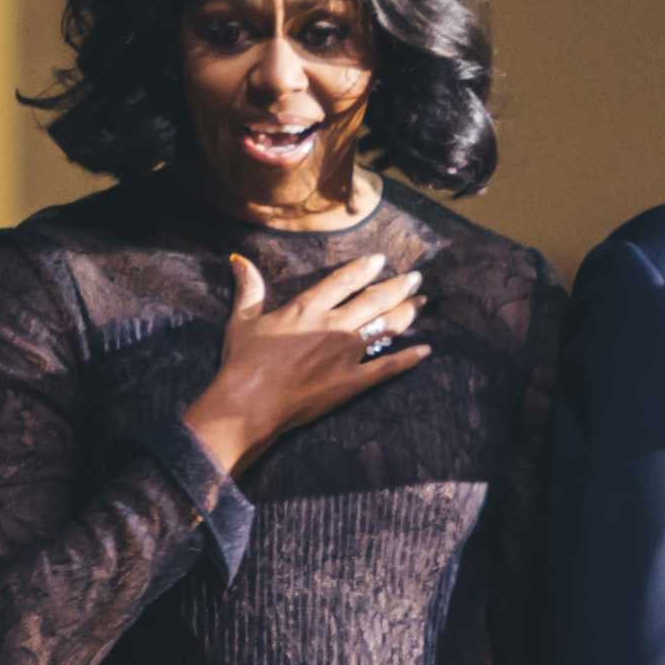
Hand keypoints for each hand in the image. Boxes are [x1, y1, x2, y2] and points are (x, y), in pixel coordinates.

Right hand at [182, 253, 427, 471]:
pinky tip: (425, 350)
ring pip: (386, 327)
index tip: (381, 260)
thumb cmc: (243, 363)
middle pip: (375, 300)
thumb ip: (249, 288)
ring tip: (422, 302)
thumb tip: (239, 259)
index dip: (365, 268)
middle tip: (416, 278)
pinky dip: (408, 358)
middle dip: (398, 287)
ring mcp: (347, 354)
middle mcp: (334, 326)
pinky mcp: (353, 382)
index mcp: (308, 308)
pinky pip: (387, 367)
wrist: (250, 404)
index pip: (344, 280)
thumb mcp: (243, 320)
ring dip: (407, 313)